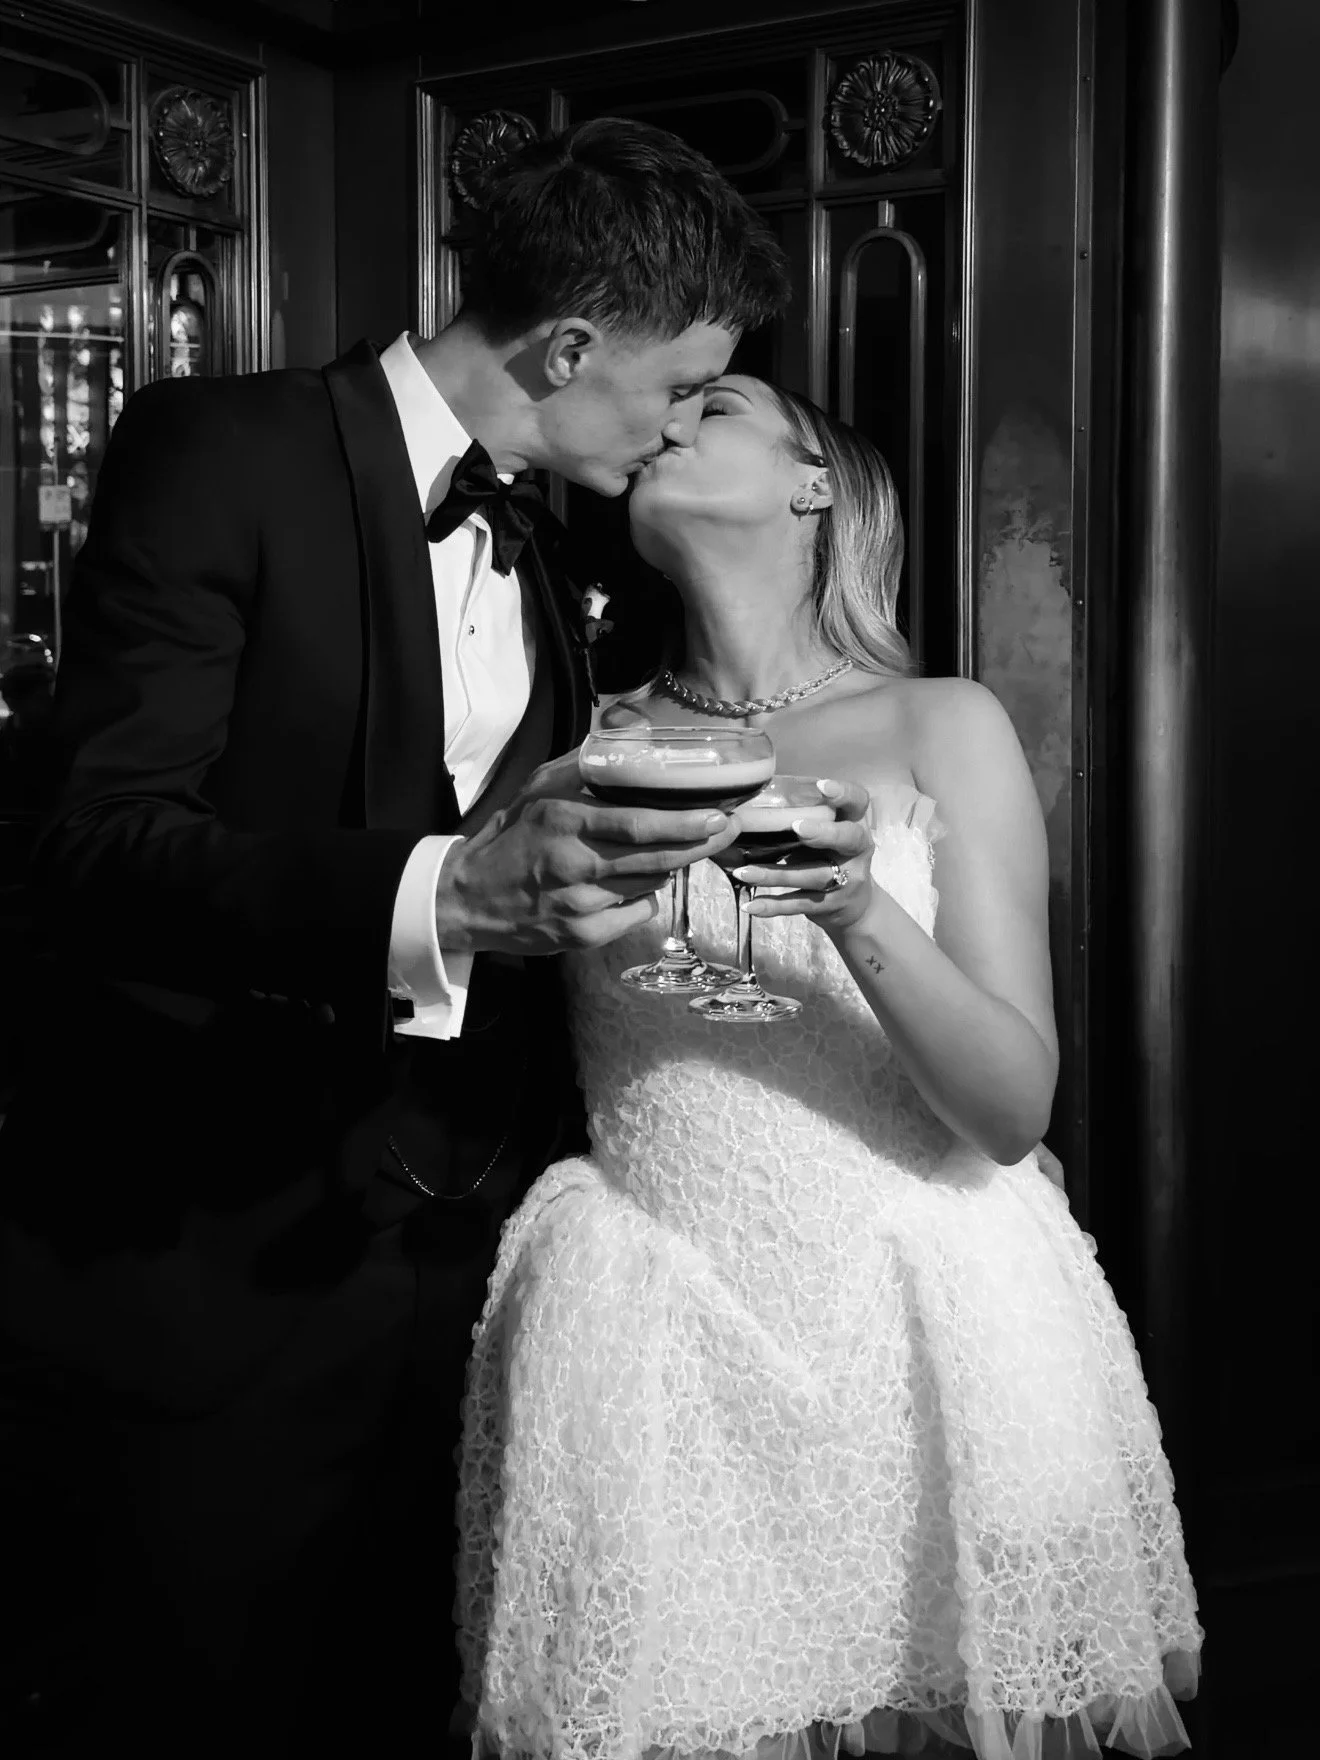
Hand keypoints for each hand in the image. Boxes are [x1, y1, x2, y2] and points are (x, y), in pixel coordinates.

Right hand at [435, 781, 739, 956]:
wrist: (468, 899)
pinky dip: (643, 897)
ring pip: (650, 884)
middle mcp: (574, 864)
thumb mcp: (539, 788)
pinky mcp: (582, 935)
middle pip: (655, 857)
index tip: (718, 815)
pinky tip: (629, 884)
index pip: (638, 824)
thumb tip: (632, 737)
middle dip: (700, 844)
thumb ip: (584, 764)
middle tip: (728, 829)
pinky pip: (635, 913)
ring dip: (670, 866)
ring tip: (677, 848)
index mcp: (564, 821)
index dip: (685, 823)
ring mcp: (579, 904)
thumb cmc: (511, 837)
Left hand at [735, 777, 875, 933]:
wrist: (855, 905)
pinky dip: (774, 905)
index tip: (821, 785)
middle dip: (823, 832)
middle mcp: (856, 851)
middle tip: (796, 827)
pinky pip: (799, 904)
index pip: (858, 802)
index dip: (844, 793)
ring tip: (744, 872)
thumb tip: (747, 803)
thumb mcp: (827, 833)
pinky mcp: (829, 905)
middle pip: (847, 839)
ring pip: (813, 876)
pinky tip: (751, 905)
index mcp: (855, 823)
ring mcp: (846, 881)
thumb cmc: (829, 855)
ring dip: (776, 874)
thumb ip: (804, 817)